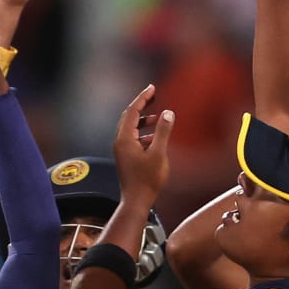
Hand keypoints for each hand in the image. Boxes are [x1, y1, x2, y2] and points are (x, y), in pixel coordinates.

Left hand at [113, 85, 173, 208]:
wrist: (136, 200)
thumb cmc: (147, 180)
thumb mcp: (159, 154)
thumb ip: (163, 132)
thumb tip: (167, 113)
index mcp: (125, 138)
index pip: (132, 111)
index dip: (142, 98)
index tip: (152, 88)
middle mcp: (120, 142)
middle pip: (128, 117)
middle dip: (141, 106)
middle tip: (153, 96)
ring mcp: (122, 150)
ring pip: (131, 128)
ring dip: (143, 120)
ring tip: (157, 117)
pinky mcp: (126, 157)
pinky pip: (133, 138)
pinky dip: (143, 133)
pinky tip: (155, 137)